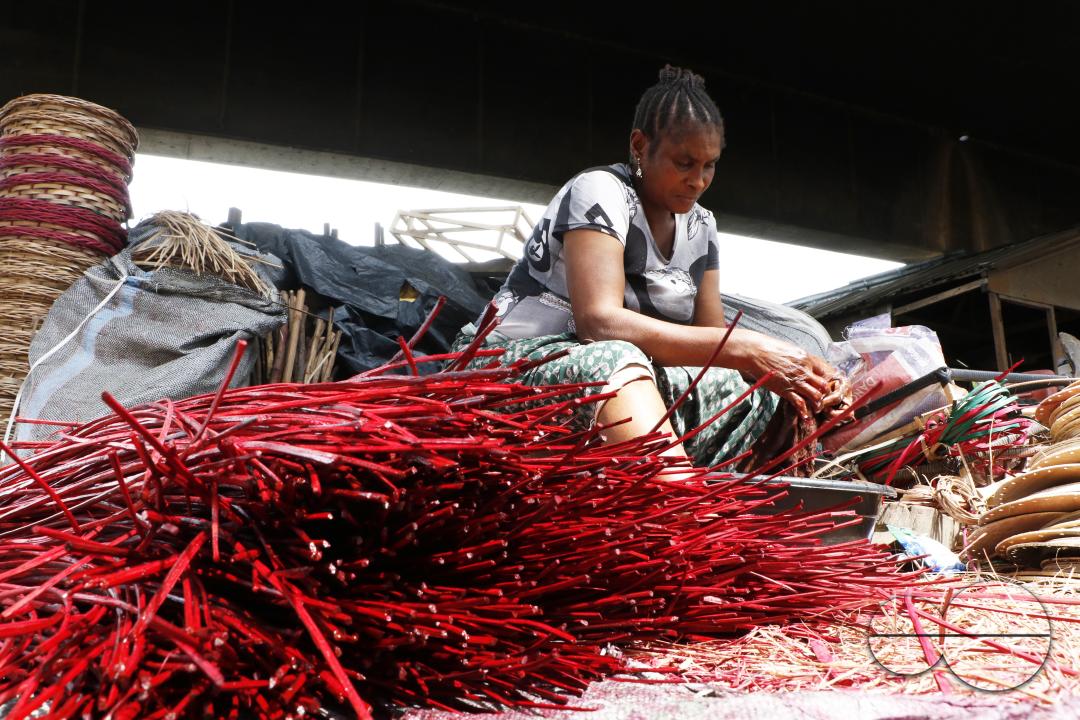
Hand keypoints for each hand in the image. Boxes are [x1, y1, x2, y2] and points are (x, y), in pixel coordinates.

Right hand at [736, 333, 850, 419]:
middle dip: (825, 395)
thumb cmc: (770, 349)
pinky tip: (805, 416)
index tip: (824, 388)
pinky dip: (804, 411)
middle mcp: (804, 371)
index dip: (826, 381)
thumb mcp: (791, 350)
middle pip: (823, 386)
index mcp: (807, 359)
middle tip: (822, 400)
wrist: (756, 352)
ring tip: (816, 409)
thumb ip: (801, 360)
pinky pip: (800, 403)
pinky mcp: (785, 390)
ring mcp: (795, 381)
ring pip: (816, 396)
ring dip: (817, 405)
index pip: (824, 373)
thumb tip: (805, 365)